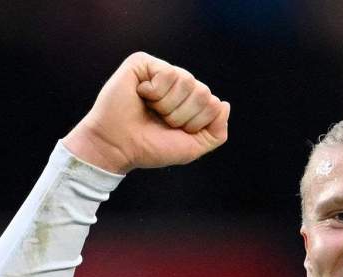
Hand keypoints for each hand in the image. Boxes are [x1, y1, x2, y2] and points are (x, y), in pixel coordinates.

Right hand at [62, 52, 230, 172]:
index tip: (173, 130)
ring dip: (167, 105)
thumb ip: (216, 131)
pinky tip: (140, 95)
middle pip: (203, 92)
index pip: (213, 104)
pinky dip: (155, 91)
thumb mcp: (192, 147)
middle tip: (160, 120)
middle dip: (182, 115)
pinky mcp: (142, 63)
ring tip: (150, 109)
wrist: (118, 147)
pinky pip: (167, 73)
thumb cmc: (151, 147)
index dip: (195, 123)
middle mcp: (176, 84)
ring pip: (187, 81)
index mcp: (189, 101)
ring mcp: (160, 72)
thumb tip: (224, 104)